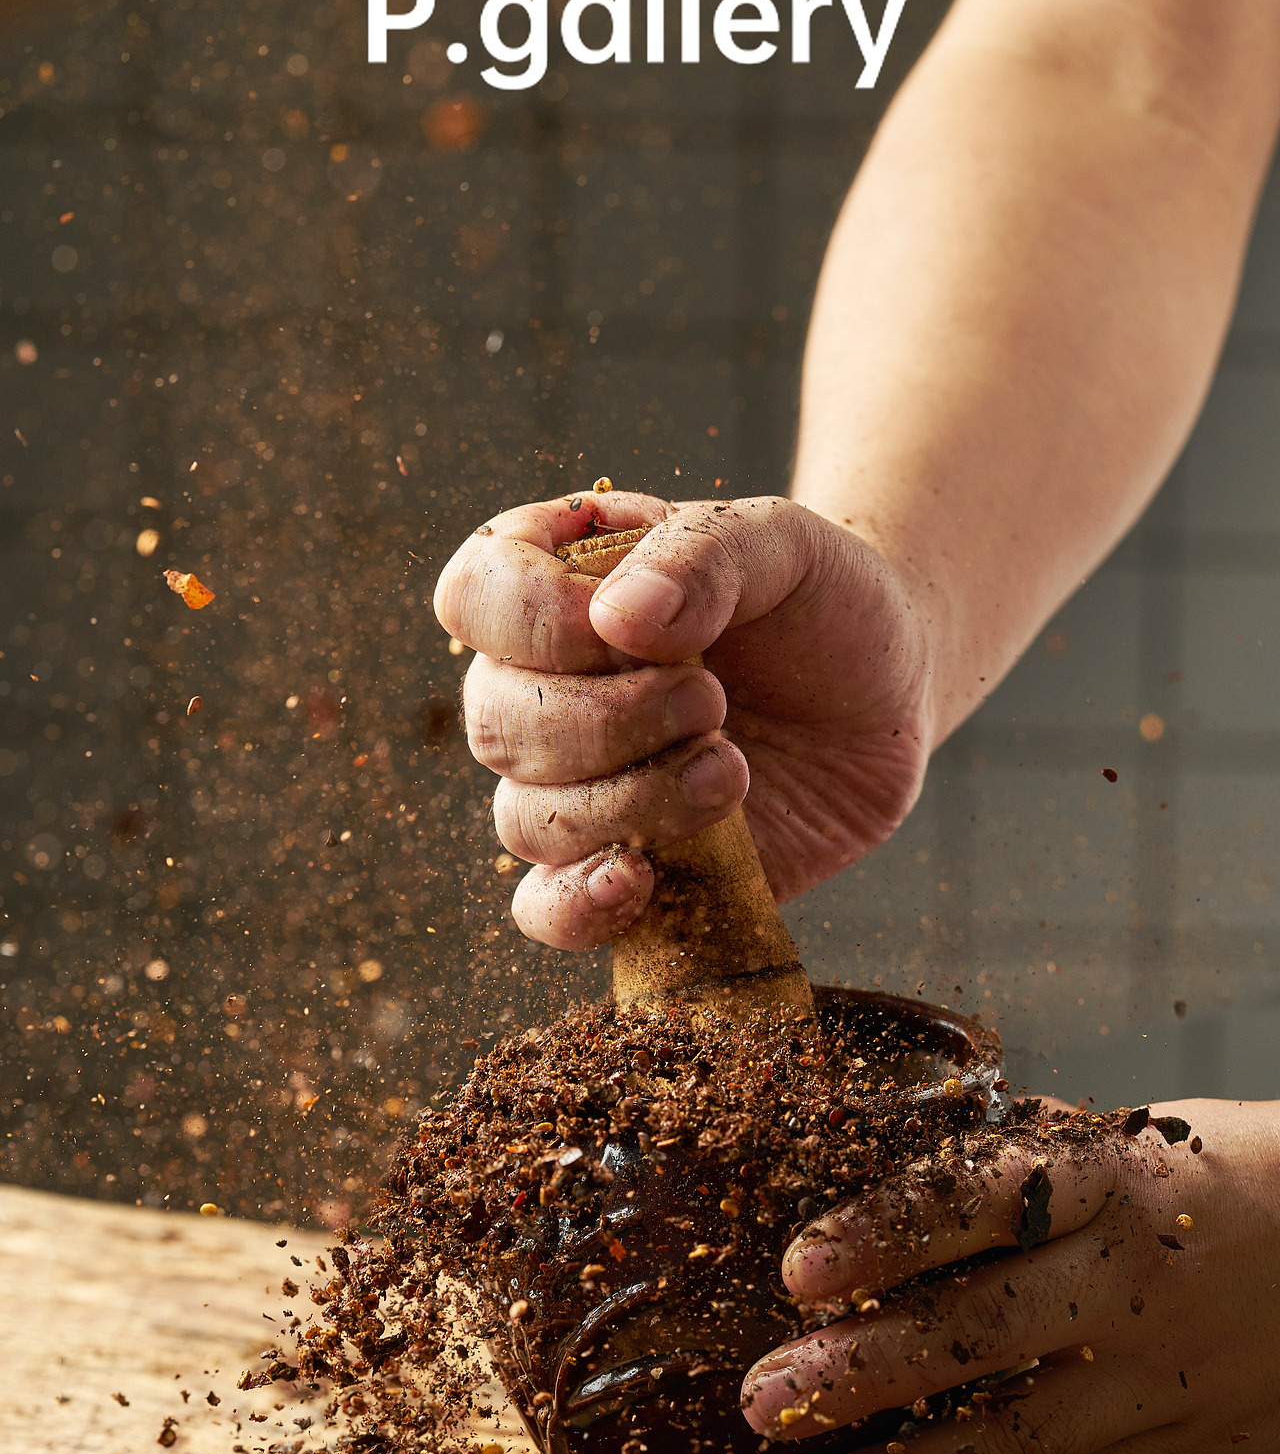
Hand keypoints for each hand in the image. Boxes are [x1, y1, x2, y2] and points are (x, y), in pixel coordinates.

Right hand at [433, 488, 937, 948]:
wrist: (889, 692)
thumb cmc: (821, 601)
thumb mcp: (783, 543)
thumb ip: (703, 557)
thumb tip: (616, 618)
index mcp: (559, 586)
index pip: (477, 596)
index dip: (536, 621)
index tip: (627, 629)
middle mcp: (545, 691)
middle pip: (497, 722)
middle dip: (607, 720)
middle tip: (713, 700)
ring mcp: (576, 787)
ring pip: (526, 820)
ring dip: (627, 802)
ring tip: (729, 770)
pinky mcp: (622, 867)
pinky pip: (547, 911)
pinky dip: (577, 906)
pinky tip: (640, 878)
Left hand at [740, 1099, 1279, 1453]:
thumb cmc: (1247, 1184)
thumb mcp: (1153, 1142)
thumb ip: (1036, 1162)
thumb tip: (901, 1145)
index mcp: (1119, 1183)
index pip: (981, 1203)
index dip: (886, 1235)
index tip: (799, 1270)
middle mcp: (1133, 1285)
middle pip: (981, 1335)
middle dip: (861, 1375)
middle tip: (762, 1401)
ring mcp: (1161, 1380)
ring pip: (1016, 1441)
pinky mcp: (1190, 1452)